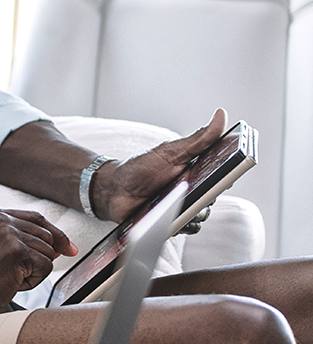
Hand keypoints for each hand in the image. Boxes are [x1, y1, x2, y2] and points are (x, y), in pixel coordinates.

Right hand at [0, 208, 76, 315]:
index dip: (54, 233)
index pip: (35, 218)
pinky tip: (12, 281)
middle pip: (45, 234)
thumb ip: (23, 238)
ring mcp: (7, 234)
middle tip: (13, 271)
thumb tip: (61, 246)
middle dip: (39, 257)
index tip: (68, 247)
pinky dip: (33, 280)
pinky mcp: (17, 251)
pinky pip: (45, 266)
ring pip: (47, 252)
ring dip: (33, 270)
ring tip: (8, 275)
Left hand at [92, 109, 226, 222]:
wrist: (113, 189)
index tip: (228, 174)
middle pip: (213, 197)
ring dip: (193, 210)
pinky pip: (186, 228)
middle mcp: (193, 191)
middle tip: (193, 188)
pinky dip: (181, 224)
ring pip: (202, 215)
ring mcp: (183, 209)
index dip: (229, 175)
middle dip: (206, 194)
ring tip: (175, 202)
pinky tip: (169, 217)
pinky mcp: (172, 224)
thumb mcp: (170, 151)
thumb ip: (198, 139)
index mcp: (197, 172)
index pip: (223, 175)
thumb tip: (221, 114)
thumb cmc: (141, 168)